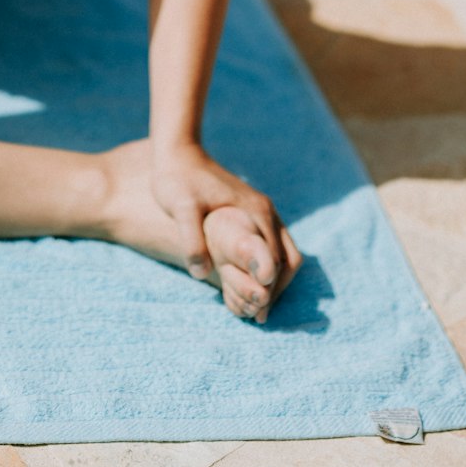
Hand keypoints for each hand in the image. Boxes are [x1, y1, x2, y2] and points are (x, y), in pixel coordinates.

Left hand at [150, 141, 301, 320]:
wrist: (177, 150)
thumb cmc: (178, 178)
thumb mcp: (180, 208)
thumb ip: (191, 238)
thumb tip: (201, 272)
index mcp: (256, 212)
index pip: (276, 260)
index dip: (269, 290)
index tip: (257, 314)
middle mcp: (265, 211)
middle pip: (288, 258)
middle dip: (277, 289)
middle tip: (258, 316)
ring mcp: (260, 210)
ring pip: (283, 252)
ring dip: (274, 280)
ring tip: (254, 305)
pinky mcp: (251, 211)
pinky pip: (270, 244)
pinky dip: (266, 266)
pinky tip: (246, 280)